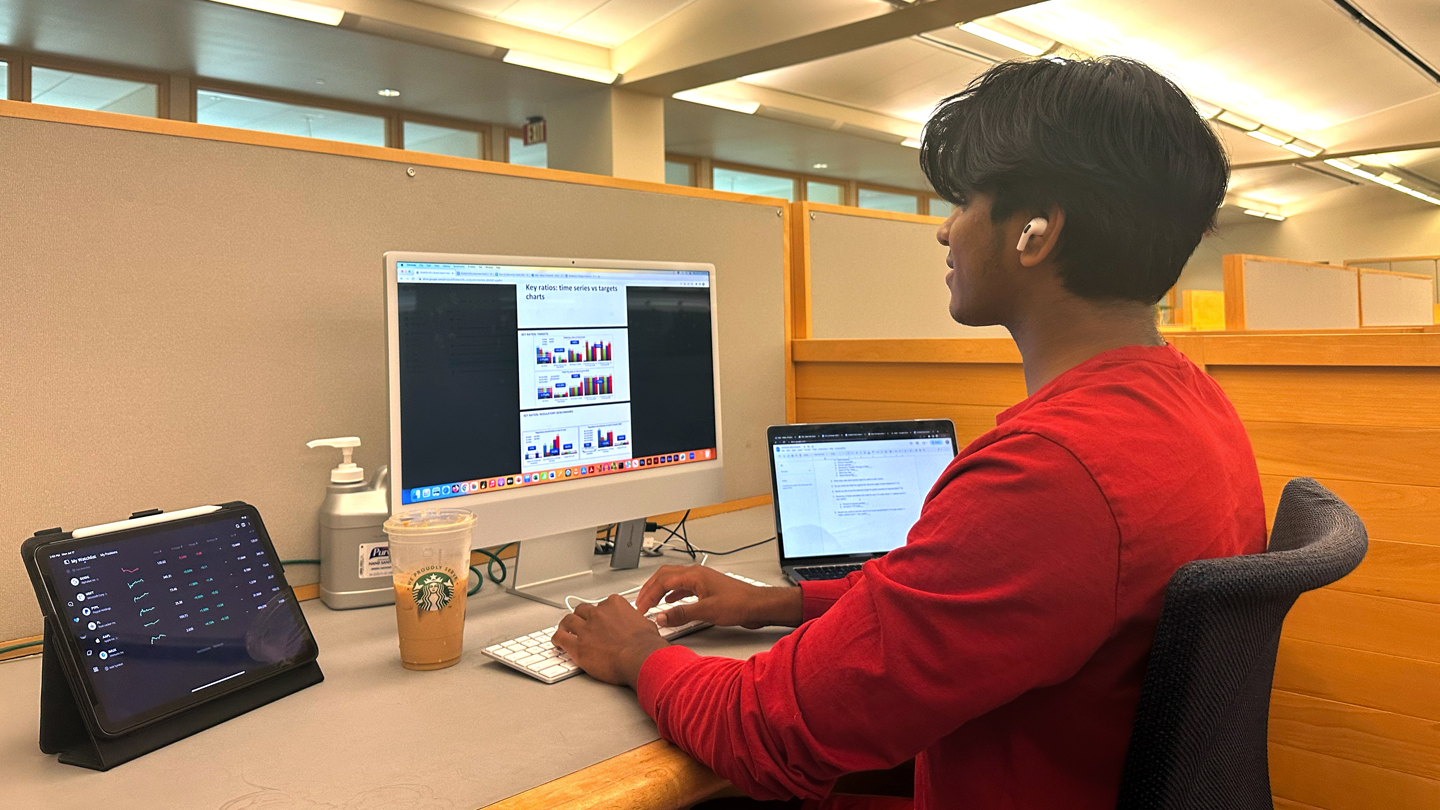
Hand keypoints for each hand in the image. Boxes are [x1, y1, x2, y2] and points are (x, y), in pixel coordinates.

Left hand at [552, 594, 668, 687]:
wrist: (640, 658)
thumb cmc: (645, 645)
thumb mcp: (645, 624)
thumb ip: (635, 620)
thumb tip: (637, 624)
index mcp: (614, 605)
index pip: (601, 604)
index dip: (599, 613)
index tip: (600, 619)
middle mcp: (598, 614)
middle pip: (582, 610)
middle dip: (581, 616)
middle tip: (580, 623)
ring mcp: (586, 629)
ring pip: (568, 621)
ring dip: (566, 625)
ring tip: (564, 629)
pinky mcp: (577, 646)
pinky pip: (560, 638)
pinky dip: (557, 639)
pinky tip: (558, 642)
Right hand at [634, 565, 802, 629]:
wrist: (758, 605)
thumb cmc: (739, 604)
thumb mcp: (706, 611)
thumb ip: (681, 614)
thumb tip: (661, 616)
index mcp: (694, 575)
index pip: (663, 581)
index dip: (648, 594)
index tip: (640, 607)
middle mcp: (697, 574)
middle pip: (665, 576)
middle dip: (650, 589)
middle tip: (640, 603)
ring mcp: (702, 581)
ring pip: (674, 581)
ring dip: (660, 591)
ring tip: (650, 603)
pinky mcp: (707, 589)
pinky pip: (683, 587)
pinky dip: (672, 594)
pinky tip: (671, 603)